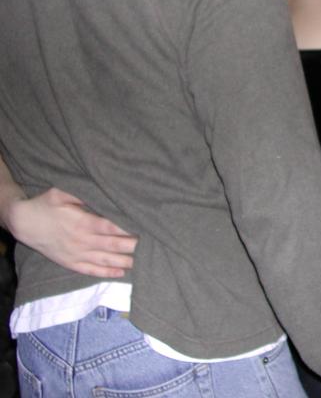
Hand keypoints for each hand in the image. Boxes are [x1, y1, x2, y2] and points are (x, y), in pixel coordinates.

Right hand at [5, 188, 136, 277]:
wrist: (24, 223)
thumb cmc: (46, 204)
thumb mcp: (63, 192)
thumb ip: (85, 194)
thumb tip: (104, 191)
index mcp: (83, 222)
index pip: (112, 227)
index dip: (129, 229)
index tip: (146, 228)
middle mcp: (82, 241)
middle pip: (113, 245)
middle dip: (134, 246)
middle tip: (153, 245)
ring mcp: (77, 254)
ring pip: (106, 260)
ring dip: (125, 262)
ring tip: (143, 262)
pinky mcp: (71, 262)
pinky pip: (91, 270)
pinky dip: (107, 273)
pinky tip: (121, 273)